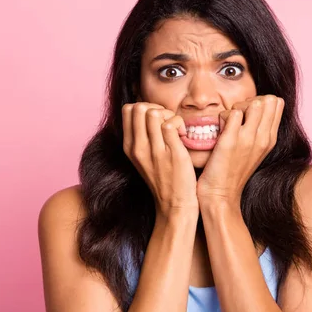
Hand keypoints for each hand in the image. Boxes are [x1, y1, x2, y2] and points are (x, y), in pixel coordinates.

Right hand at [122, 102, 198, 217]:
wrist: (174, 204)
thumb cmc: (162, 178)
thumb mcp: (142, 157)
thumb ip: (140, 136)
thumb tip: (146, 112)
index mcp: (129, 146)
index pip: (128, 109)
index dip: (145, 107)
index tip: (156, 120)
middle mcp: (138, 147)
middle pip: (139, 106)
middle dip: (156, 108)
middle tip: (167, 122)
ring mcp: (155, 150)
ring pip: (155, 112)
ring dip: (170, 115)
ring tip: (176, 130)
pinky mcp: (172, 153)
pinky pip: (172, 123)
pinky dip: (181, 125)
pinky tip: (183, 136)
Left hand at [196, 95, 283, 207]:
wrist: (221, 195)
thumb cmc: (232, 171)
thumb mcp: (254, 150)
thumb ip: (259, 130)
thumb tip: (257, 108)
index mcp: (270, 138)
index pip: (277, 103)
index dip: (260, 102)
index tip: (247, 114)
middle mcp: (263, 137)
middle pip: (268, 99)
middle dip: (250, 101)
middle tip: (237, 116)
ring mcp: (248, 139)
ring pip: (253, 103)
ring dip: (237, 107)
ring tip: (228, 122)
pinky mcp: (230, 141)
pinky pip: (231, 113)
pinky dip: (222, 116)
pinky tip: (218, 130)